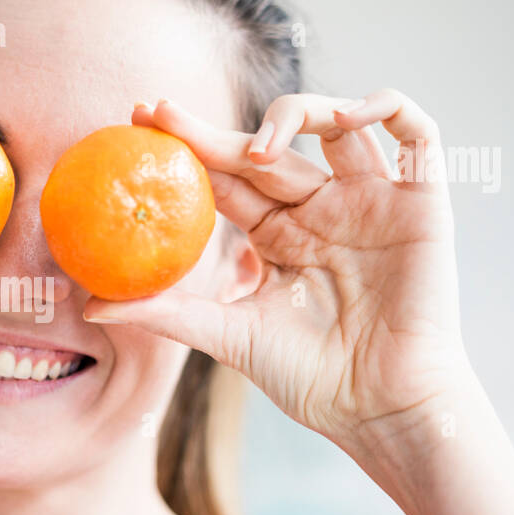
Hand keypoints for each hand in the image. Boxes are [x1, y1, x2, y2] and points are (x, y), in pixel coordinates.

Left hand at [85, 90, 473, 454]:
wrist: (380, 408)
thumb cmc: (309, 379)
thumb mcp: (226, 335)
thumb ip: (165, 312)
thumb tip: (90, 305)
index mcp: (278, 234)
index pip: (228, 176)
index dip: (188, 147)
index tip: (140, 122)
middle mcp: (321, 208)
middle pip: (267, 148)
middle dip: (212, 129)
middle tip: (160, 113)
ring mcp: (372, 200)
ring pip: (338, 123)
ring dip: (298, 113)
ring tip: (258, 148)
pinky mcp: (423, 202)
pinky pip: (416, 133)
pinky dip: (387, 106)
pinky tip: (349, 116)